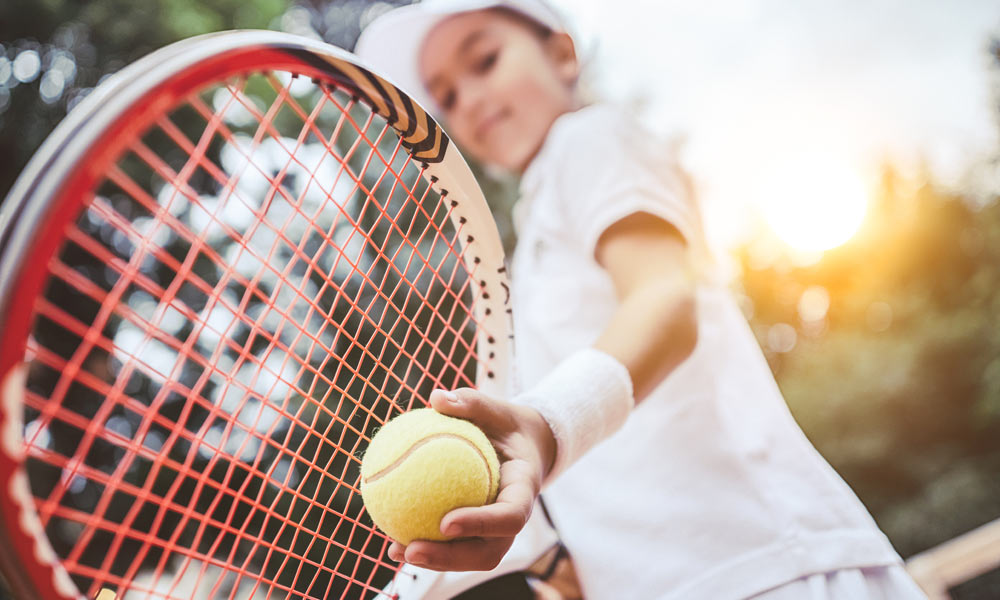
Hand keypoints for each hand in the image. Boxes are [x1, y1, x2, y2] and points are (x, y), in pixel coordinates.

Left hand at [387, 388, 556, 570]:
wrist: (523, 446)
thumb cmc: (505, 424)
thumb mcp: (494, 408)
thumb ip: (470, 403)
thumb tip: (436, 398)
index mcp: (524, 489)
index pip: (510, 515)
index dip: (481, 524)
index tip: (446, 522)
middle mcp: (514, 517)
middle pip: (488, 551)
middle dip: (451, 558)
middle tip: (413, 548)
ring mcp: (497, 531)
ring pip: (470, 558)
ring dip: (434, 561)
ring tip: (395, 550)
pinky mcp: (480, 535)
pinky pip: (453, 546)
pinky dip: (426, 545)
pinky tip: (391, 540)